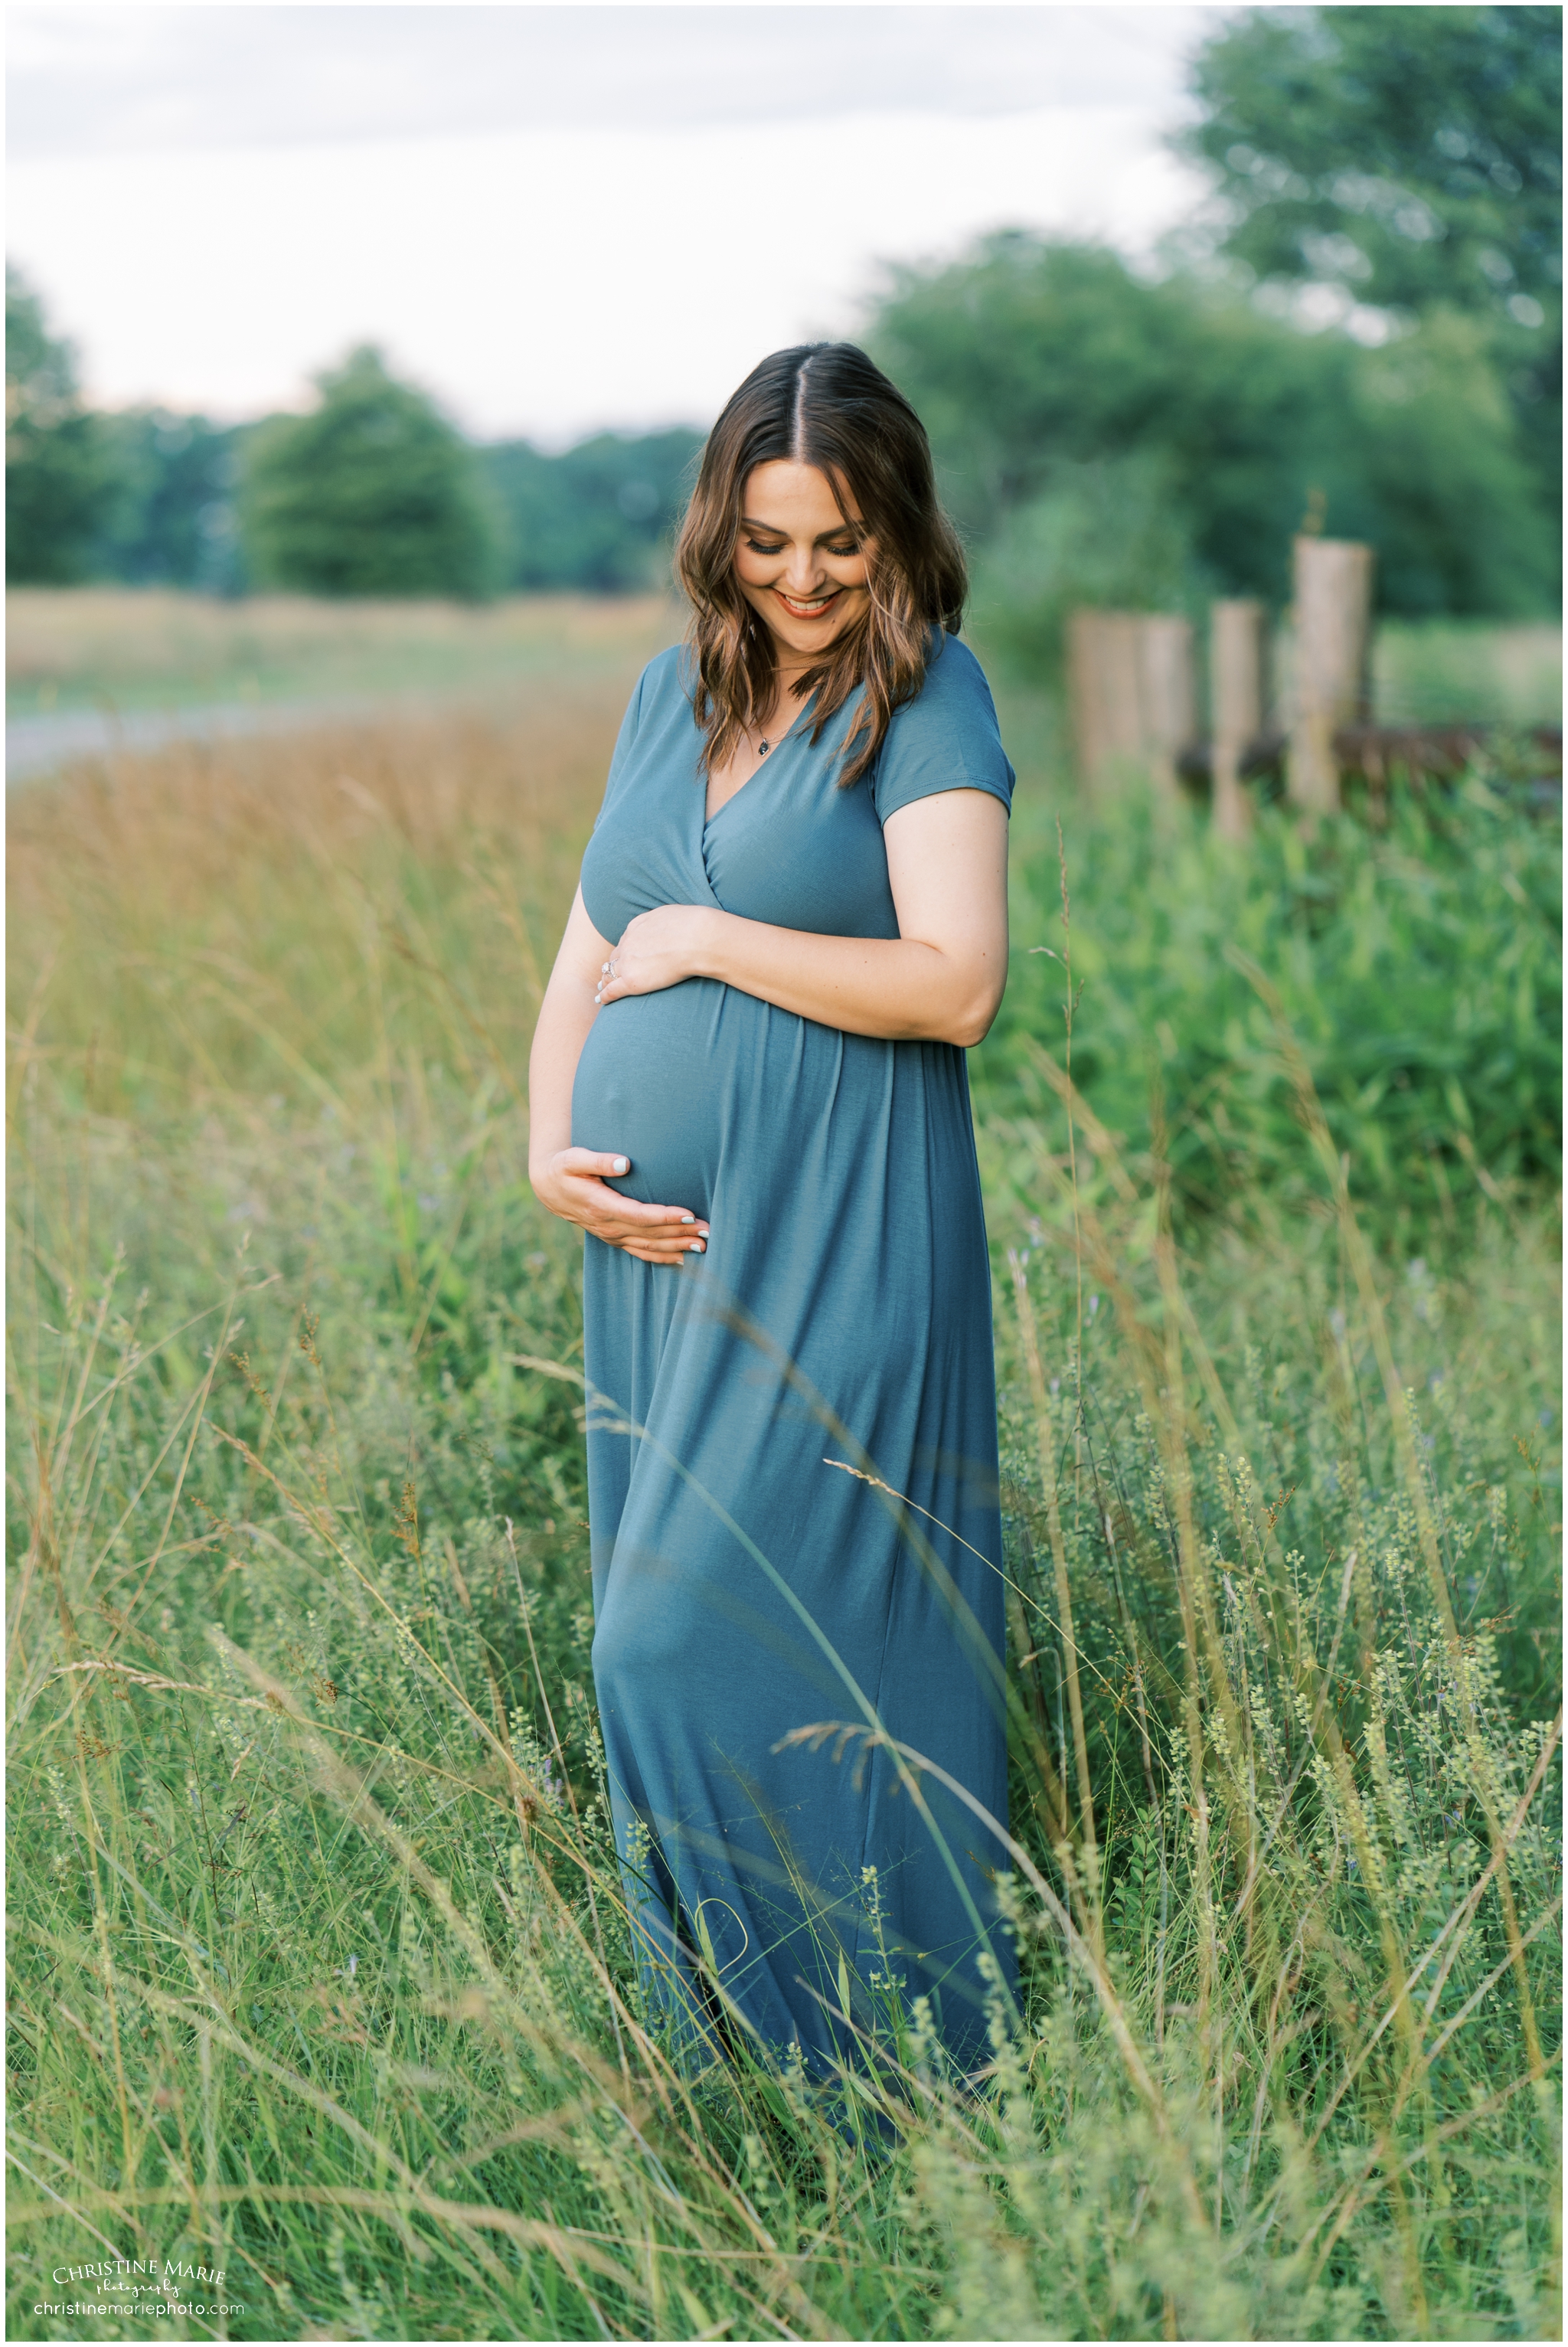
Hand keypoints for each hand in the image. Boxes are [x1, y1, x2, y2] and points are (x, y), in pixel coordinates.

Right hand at [530, 1147, 708, 1266]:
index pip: (640, 1215)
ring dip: (677, 1247)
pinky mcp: (615, 1239)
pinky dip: (663, 1258)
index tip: (688, 1214)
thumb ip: (599, 1160)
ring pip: (649, 1248)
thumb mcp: (575, 1159)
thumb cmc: (565, 1169)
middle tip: (708, 1230)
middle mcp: (609, 1227)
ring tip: (704, 1245)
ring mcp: (612, 1236)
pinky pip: (641, 1253)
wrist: (550, 1189)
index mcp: (601, 1207)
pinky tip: (683, 1258)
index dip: (665, 1217)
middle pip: (651, 1235)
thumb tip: (625, 1163)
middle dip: (680, 1234)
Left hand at [594, 904, 716, 1006]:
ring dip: (606, 980)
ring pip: (610, 973)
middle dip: (612, 965)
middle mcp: (628, 943)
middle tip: (610, 974)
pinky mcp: (631, 980)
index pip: (626, 941)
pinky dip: (606, 996)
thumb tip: (669, 924)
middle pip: (614, 957)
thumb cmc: (694, 927)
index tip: (625, 957)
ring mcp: (628, 962)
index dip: (625, 951)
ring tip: (603, 987)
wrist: (697, 939)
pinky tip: (603, 1000)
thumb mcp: (673, 915)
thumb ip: (664, 922)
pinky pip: (612, 990)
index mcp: (637, 926)